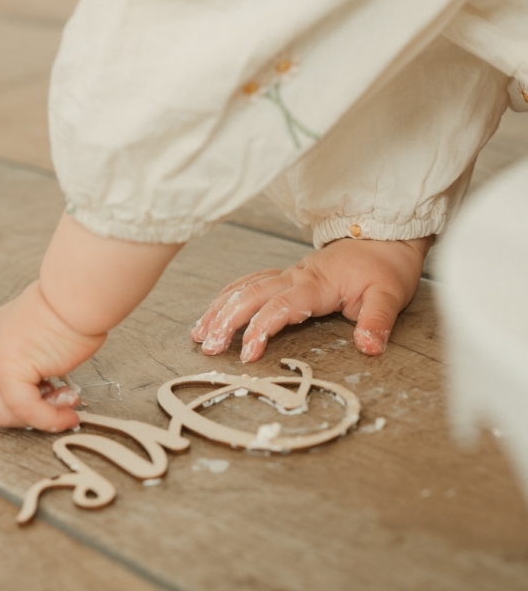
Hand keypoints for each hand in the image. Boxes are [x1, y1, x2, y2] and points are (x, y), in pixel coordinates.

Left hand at [0, 281, 102, 430]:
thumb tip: (27, 401)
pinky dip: (50, 420)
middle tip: (47, 405)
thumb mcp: (24, 339)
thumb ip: (15, 366)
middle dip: (17, 417)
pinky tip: (68, 416)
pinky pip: (27, 412)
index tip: (0, 411)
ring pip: (3, 416)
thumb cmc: (61, 313)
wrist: (72, 297)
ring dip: (37, 419)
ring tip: (64, 403)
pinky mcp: (10, 372)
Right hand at [191, 237, 431, 360]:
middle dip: (226, 320)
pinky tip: (214, 310)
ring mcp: (290, 273)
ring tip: (199, 333)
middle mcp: (297, 276)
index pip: (281, 305)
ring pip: (246, 287)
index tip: (248, 353)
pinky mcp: (288, 275)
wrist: (385, 236)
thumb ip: (378, 321)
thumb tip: (368, 347)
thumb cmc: (386, 265)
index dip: (261, 328)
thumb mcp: (391, 294)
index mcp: (318, 283)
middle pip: (252, 294)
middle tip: (208, 346)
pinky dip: (228, 295)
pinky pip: (251, 281)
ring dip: (220, 309)